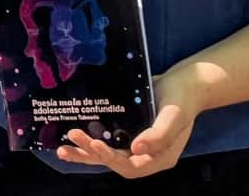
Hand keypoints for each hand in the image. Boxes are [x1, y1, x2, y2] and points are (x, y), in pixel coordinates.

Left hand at [56, 66, 200, 177]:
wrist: (183, 82)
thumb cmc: (182, 98)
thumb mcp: (175, 115)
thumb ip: (159, 134)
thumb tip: (136, 148)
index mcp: (160, 157)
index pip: (132, 166)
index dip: (111, 158)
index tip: (96, 143)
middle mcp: (146, 154)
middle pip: (115, 161)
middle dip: (91, 153)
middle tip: (71, 141)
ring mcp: (136, 144)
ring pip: (108, 152)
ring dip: (86, 151)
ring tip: (64, 147)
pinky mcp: (128, 131)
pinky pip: (108, 139)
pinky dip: (91, 139)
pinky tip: (74, 134)